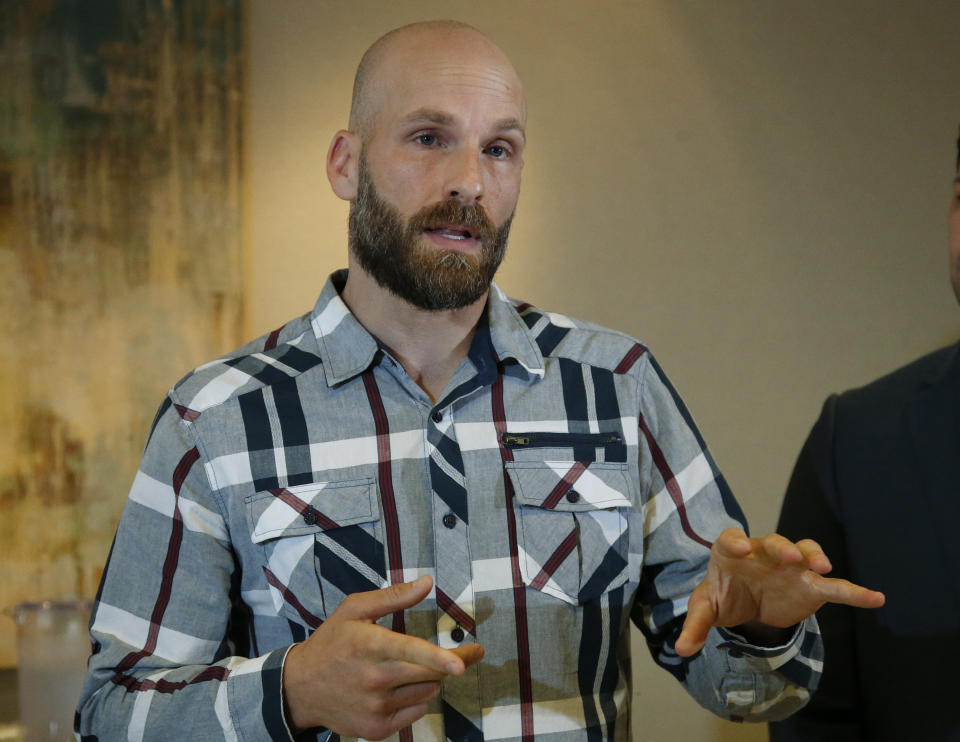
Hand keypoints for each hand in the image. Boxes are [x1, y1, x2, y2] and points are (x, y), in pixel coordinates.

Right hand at [282, 575, 483, 737]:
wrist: (300, 687)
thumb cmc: (331, 642)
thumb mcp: (354, 610)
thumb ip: (394, 596)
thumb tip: (427, 582)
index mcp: (368, 644)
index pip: (410, 651)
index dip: (438, 658)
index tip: (461, 664)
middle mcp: (372, 678)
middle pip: (429, 674)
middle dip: (455, 662)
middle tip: (469, 653)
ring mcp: (374, 707)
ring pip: (427, 691)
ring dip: (428, 678)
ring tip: (407, 668)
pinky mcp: (376, 728)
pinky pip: (417, 711)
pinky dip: (416, 698)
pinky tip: (396, 688)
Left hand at [675, 529, 883, 656]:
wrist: (745, 600)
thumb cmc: (723, 594)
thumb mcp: (706, 608)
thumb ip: (695, 625)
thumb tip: (681, 649)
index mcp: (732, 552)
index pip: (731, 540)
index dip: (734, 542)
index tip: (738, 548)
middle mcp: (763, 553)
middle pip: (773, 543)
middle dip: (781, 547)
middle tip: (787, 555)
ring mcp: (790, 567)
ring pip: (805, 554)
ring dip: (813, 556)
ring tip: (823, 566)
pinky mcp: (810, 586)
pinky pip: (835, 587)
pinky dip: (854, 592)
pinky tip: (876, 598)